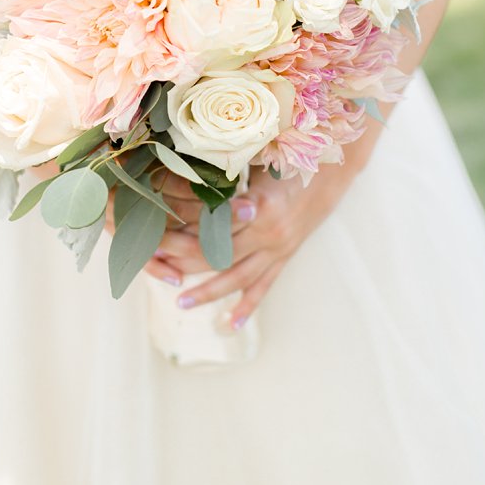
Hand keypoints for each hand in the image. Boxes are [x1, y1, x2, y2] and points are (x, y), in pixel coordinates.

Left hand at [150, 169, 331, 326]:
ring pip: (238, 277)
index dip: (183, 230)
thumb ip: (222, 170)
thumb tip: (180, 171)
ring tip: (180, 303)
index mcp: (258, 205)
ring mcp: (278, 249)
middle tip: (155, 268)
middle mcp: (268, 232)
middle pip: (218, 255)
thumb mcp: (252, 161)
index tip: (155, 235)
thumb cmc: (282, 162)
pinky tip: (232, 324)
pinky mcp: (285, 258)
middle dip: (184, 263)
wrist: (328, 175)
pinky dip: (248, 306)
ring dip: (208, 292)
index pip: (212, 225)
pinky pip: (264, 286)